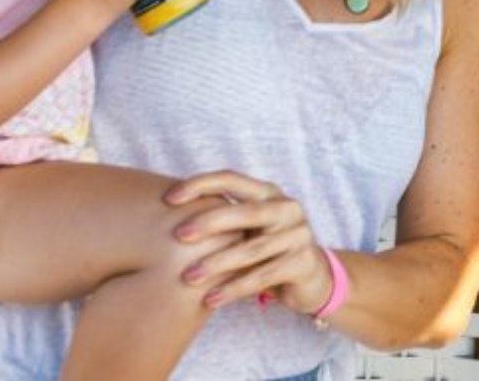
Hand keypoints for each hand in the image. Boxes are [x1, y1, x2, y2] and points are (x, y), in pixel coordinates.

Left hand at [167, 171, 334, 315]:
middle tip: (179, 236)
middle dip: (210, 222)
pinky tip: (209, 299)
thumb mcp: (250, 227)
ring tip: (188, 277)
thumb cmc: (267, 248)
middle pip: (247, 211)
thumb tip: (166, 215)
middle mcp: (288, 208)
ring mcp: (299, 235)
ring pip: (253, 249)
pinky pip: (263, 277)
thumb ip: (224, 218)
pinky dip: (233, 289)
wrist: (312, 276)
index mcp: (270, 193)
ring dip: (218, 263)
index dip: (201, 184)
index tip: (169, 199)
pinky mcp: (303, 263)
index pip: (233, 179)